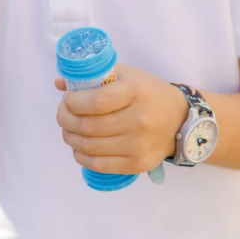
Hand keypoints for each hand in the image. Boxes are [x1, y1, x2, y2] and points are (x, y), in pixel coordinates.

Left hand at [55, 64, 190, 175]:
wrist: (180, 120)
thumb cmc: (149, 93)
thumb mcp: (127, 75)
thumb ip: (95, 75)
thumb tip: (60, 83)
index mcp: (135, 92)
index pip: (95, 102)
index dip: (72, 102)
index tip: (67, 98)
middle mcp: (139, 120)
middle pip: (88, 126)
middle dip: (65, 119)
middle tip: (63, 114)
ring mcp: (139, 145)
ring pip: (90, 147)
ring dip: (70, 138)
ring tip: (68, 130)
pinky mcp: (137, 164)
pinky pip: (99, 165)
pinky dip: (82, 156)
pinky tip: (79, 146)